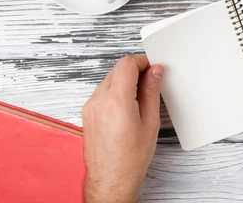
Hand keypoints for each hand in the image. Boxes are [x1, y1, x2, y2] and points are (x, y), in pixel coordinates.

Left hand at [81, 55, 163, 202]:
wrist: (111, 180)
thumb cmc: (130, 158)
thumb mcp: (150, 122)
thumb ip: (151, 91)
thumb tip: (154, 72)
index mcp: (116, 101)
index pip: (127, 64)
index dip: (143, 61)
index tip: (153, 67)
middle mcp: (98, 102)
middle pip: (117, 69)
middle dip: (135, 70)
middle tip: (151, 80)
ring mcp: (90, 107)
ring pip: (109, 79)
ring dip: (125, 80)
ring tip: (140, 96)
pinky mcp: (87, 114)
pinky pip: (102, 92)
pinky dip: (116, 91)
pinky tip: (128, 104)